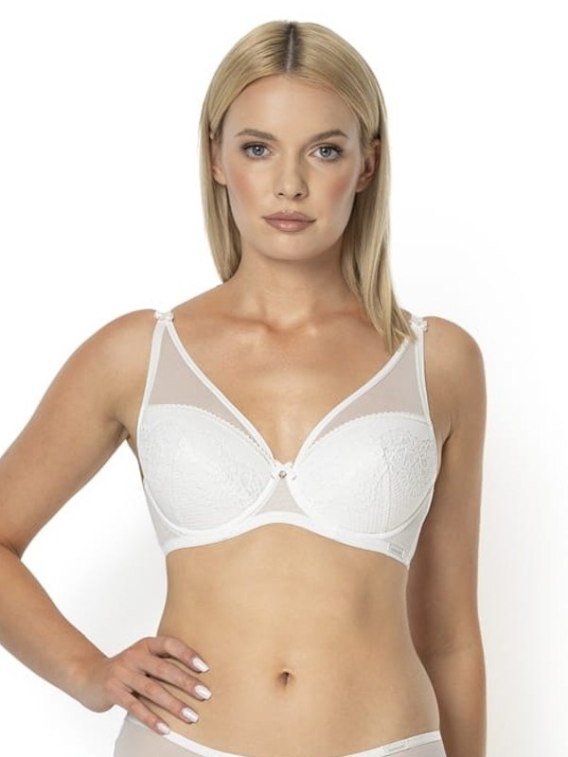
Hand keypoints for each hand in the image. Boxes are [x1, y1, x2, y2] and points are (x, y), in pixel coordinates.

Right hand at [78, 636, 210, 734]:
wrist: (89, 676)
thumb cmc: (127, 669)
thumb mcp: (143, 659)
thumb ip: (162, 662)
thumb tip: (198, 676)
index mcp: (145, 645)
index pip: (169, 644)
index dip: (187, 654)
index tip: (205, 668)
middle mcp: (134, 656)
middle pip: (164, 669)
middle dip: (186, 682)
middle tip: (206, 694)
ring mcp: (122, 673)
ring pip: (152, 690)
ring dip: (174, 704)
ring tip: (191, 716)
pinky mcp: (113, 692)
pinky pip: (136, 707)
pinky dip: (152, 719)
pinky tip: (166, 729)